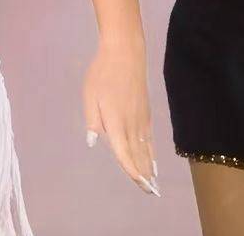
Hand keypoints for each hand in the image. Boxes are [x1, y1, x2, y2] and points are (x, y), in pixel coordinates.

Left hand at [83, 38, 158, 195]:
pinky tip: (154, 157)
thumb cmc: (102, 73)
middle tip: (150, 191)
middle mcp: (132, 123)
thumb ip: (92, 120)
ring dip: (149, 164)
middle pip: (138, 153)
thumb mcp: (89, 95)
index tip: (140, 184)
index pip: (124, 152)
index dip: (132, 170)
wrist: (125, 51)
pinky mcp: (146, 110)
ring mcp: (141, 116)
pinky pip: (149, 136)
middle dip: (143, 173)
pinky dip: (152, 149)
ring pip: (146, 146)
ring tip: (153, 181)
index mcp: (116, 121)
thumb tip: (93, 142)